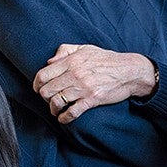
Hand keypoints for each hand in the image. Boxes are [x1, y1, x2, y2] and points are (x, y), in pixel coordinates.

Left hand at [33, 44, 156, 122]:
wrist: (130, 71)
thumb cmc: (107, 60)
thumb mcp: (86, 48)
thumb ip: (65, 51)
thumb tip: (50, 61)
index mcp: (71, 61)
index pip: (43, 75)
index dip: (37, 84)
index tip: (38, 89)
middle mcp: (74, 74)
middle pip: (47, 90)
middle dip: (44, 98)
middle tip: (49, 100)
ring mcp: (83, 88)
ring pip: (57, 102)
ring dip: (53, 109)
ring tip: (56, 110)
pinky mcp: (92, 99)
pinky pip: (72, 112)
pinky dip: (64, 118)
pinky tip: (64, 118)